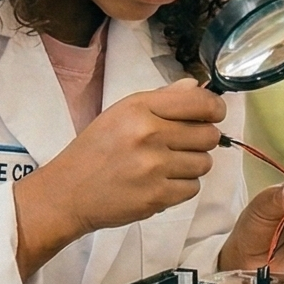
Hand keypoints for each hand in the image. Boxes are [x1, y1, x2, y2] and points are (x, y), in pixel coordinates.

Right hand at [15, 80, 223, 268]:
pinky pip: (193, 188)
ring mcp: (154, 167)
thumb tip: (196, 86)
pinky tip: (159, 182)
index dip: (214, 109)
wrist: (68, 193)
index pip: (200, 102)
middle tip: (182, 144)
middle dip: (202, 140)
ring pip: (204, 163)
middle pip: (209, 135)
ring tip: (166, 165)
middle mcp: (149, 134)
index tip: (212, 114)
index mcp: (139, 108)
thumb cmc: (95, 150)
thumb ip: (162, 99)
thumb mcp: (121, 113)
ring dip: (191, 165)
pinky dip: (181, 187)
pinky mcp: (157, 196)